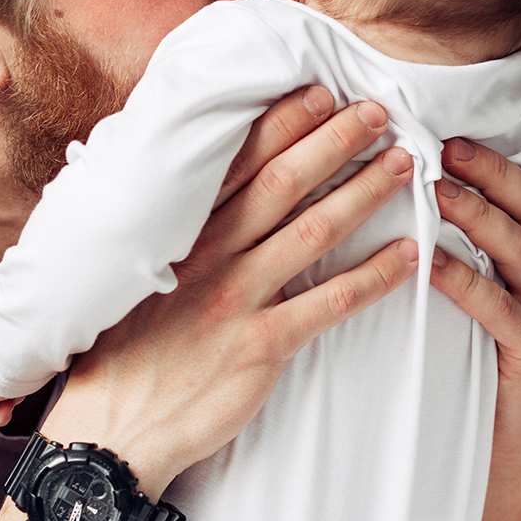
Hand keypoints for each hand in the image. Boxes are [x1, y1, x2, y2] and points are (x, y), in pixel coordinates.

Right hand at [41, 86, 418, 494]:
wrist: (111, 430)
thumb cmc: (120, 355)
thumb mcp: (125, 279)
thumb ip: (164, 235)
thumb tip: (181, 196)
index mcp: (178, 233)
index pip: (236, 162)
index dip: (281, 122)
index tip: (318, 90)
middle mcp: (209, 256)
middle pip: (282, 183)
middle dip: (333, 140)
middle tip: (378, 110)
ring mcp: (235, 300)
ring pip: (312, 232)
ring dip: (363, 193)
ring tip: (403, 164)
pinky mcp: (260, 347)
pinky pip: (329, 304)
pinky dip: (373, 277)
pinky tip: (409, 255)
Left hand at [429, 130, 520, 468]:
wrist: (483, 447)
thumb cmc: (456, 355)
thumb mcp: (454, 280)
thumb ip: (443, 227)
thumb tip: (403, 169)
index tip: (478, 108)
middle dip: (489, 165)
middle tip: (444, 140)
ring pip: (519, 243)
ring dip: (476, 211)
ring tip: (435, 187)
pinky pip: (499, 305)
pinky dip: (465, 279)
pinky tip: (431, 262)